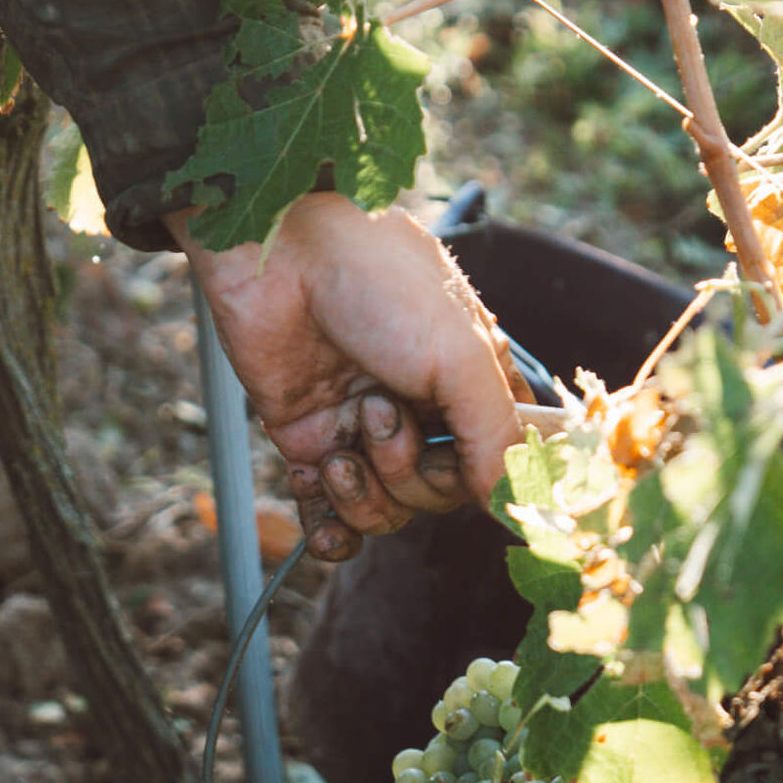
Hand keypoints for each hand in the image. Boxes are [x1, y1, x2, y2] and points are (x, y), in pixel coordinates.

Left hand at [171, 194, 522, 561]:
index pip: (496, 462)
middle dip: (409, 475)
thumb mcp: (460, 354)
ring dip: (364, 496)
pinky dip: (329, 528)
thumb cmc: (377, 282)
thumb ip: (494, 435)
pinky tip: (323, 514)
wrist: (276, 254)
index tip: (465, 473)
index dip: (482, 480)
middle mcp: (422, 408)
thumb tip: (506, 501)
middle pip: (436, 495)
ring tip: (341, 446)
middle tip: (380, 416)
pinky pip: (328, 514)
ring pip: (385, 510)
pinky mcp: (309, 440)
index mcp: (471, 380)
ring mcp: (364, 427)